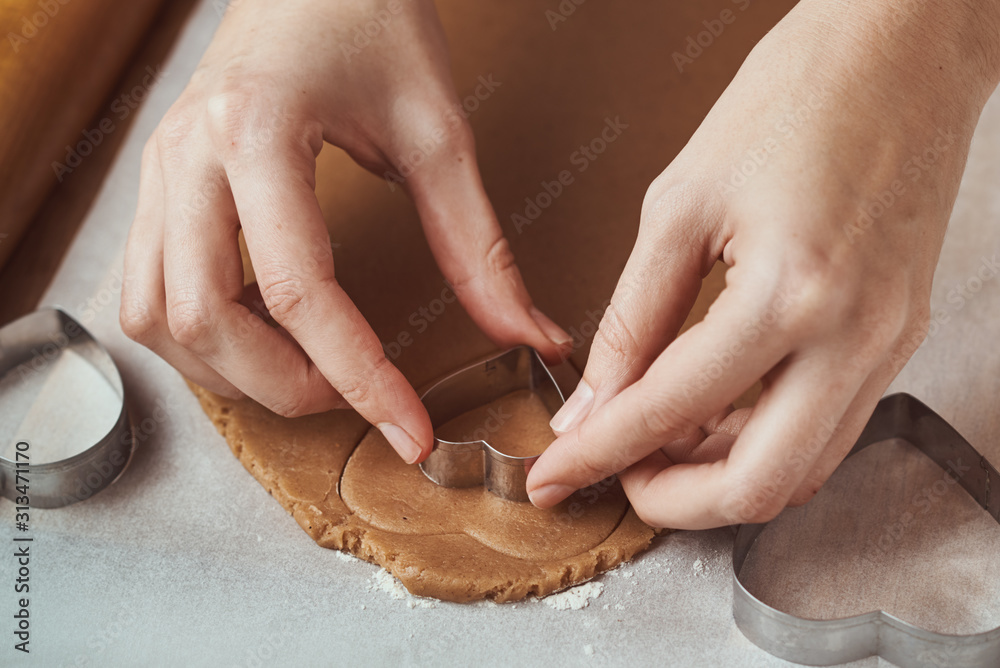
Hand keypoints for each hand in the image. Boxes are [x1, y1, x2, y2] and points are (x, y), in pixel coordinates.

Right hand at [120, 0, 570, 463]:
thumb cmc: (370, 21)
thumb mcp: (436, 130)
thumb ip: (478, 244)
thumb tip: (528, 333)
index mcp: (256, 134)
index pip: (297, 290)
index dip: (359, 377)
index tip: (410, 429)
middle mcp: (187, 157)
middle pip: (202, 318)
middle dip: (282, 385)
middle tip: (352, 398)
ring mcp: (158, 171)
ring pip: (154, 316)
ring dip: (227, 370)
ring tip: (303, 375)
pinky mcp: (157, 184)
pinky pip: (143, 289)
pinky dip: (194, 337)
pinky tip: (252, 337)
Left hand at [525, 0, 999, 527]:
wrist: (902, 49)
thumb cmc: (797, 94)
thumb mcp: (683, 203)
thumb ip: (634, 316)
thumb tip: (595, 399)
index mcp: (790, 291)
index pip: (668, 409)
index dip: (597, 454)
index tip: (555, 474)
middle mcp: (854, 336)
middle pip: (756, 486)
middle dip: (670, 501)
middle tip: (615, 476)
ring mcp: (887, 343)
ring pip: (802, 472)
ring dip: (720, 477)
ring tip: (658, 444)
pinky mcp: (897, 336)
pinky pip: (829, 429)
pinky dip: (764, 442)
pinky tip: (716, 416)